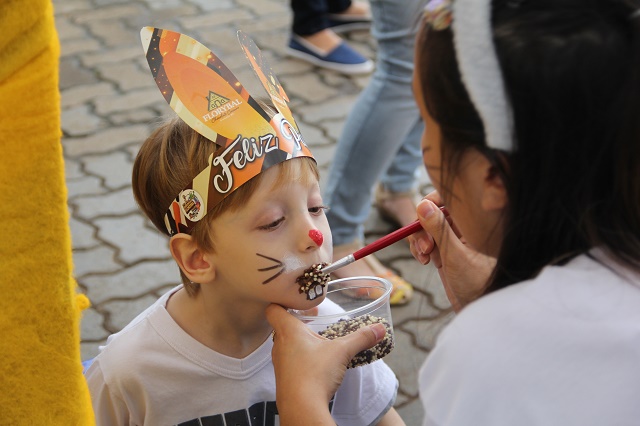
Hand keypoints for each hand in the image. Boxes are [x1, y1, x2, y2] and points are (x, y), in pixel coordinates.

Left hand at [265, 304, 385, 424]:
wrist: (301, 409)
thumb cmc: (315, 374)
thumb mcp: (342, 351)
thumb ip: (360, 338)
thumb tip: (379, 328)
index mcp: (288, 331)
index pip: (273, 308)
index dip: (281, 301)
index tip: (297, 300)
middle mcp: (279, 345)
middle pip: (282, 326)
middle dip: (298, 321)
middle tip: (314, 318)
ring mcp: (280, 363)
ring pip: (286, 345)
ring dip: (300, 341)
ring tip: (319, 341)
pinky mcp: (284, 379)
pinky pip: (291, 362)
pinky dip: (302, 359)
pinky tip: (317, 363)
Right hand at [408, 191, 494, 311]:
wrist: (481, 310)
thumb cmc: (477, 285)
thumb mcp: (455, 256)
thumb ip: (439, 229)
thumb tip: (423, 204)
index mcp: (472, 222)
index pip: (448, 199)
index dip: (431, 203)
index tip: (420, 217)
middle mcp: (463, 228)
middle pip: (432, 212)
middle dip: (422, 228)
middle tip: (425, 248)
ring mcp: (454, 240)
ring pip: (427, 228)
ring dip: (419, 240)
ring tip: (425, 259)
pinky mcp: (446, 251)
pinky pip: (427, 241)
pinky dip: (421, 249)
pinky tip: (426, 262)